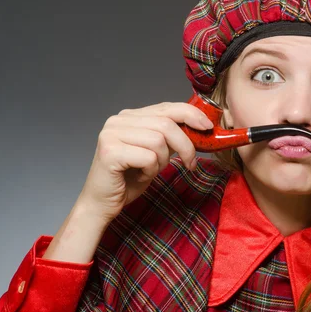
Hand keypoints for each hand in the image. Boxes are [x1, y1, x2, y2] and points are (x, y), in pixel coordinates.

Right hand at [74, 101, 213, 224]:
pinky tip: (140, 176)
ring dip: (163, 161)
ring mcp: (111, 134)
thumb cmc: (129, 179)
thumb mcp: (156, 153)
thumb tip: (200, 127)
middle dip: (185, 144)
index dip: (190, 114)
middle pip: (166, 123)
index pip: (166, 107)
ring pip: (159, 140)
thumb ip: (170, 137)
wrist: (102, 204)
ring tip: (151, 171)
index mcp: (130, 117)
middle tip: (191, 163)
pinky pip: (148, 157)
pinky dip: (151, 171)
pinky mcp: (110, 151)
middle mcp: (119, 120)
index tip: (207, 126)